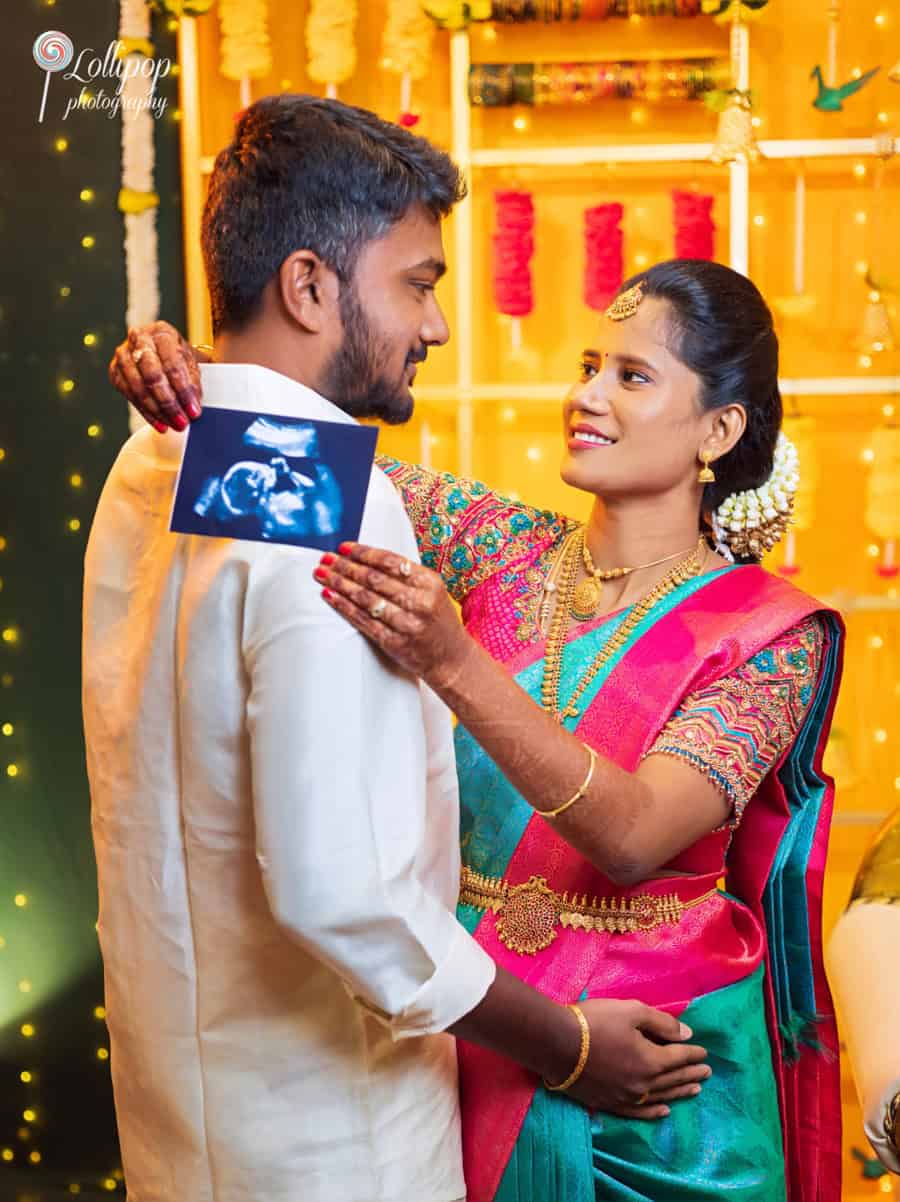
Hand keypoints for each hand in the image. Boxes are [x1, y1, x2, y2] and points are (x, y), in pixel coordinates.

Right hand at [108, 320, 204, 431]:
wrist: (161, 353)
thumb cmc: (179, 358)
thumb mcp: (192, 365)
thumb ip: (193, 383)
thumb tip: (192, 409)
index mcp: (162, 332)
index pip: (173, 364)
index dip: (184, 391)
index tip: (194, 411)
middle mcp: (139, 339)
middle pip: (152, 375)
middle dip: (169, 403)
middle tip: (182, 422)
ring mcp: (123, 354)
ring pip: (138, 387)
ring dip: (157, 411)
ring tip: (173, 426)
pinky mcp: (115, 371)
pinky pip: (129, 395)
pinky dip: (147, 413)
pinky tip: (160, 424)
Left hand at [315, 544, 472, 688]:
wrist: (450, 658)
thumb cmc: (437, 621)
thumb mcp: (432, 591)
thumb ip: (407, 575)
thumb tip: (366, 558)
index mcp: (430, 582)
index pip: (390, 561)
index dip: (363, 552)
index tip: (344, 548)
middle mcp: (420, 602)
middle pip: (374, 578)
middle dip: (345, 566)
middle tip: (326, 559)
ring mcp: (407, 624)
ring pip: (365, 598)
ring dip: (339, 584)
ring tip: (322, 575)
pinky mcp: (394, 643)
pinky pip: (363, 621)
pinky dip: (343, 607)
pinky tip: (330, 597)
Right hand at [566, 999, 709, 1119]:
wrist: (557, 1044)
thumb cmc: (595, 1022)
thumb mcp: (631, 1011)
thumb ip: (661, 1023)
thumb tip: (686, 1034)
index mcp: (651, 1060)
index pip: (678, 1057)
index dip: (693, 1053)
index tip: (704, 1052)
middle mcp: (644, 1084)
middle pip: (673, 1078)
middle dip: (691, 1073)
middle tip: (707, 1072)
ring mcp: (627, 1097)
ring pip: (661, 1096)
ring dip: (679, 1092)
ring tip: (695, 1090)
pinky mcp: (610, 1104)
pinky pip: (639, 1113)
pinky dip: (654, 1112)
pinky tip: (664, 1110)